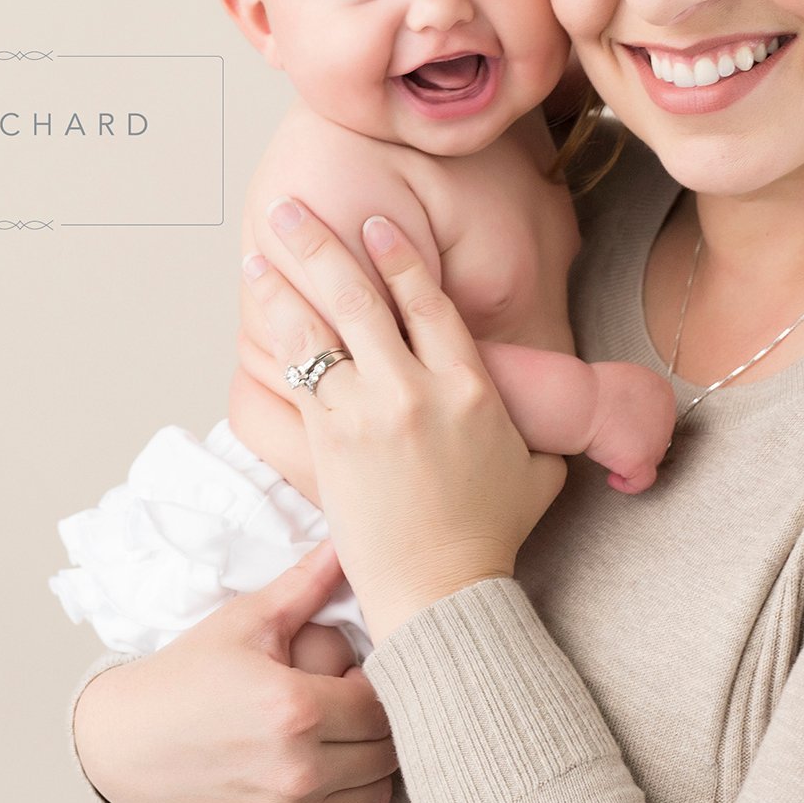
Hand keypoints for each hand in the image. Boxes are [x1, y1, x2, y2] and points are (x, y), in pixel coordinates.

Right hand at [73, 538, 397, 802]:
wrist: (131, 747)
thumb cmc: (188, 678)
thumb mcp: (247, 622)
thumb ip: (307, 584)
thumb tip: (346, 539)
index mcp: (295, 708)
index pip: (382, 701)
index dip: (376, 684)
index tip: (350, 677)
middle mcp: (298, 769)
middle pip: (386, 748)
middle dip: (377, 723)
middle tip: (346, 705)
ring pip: (376, 792)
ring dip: (367, 764)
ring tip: (335, 738)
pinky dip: (344, 802)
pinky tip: (316, 772)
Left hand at [244, 199, 568, 639]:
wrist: (442, 592)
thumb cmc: (489, 535)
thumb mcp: (537, 467)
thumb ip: (533, 424)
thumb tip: (545, 409)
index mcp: (470, 386)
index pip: (428, 302)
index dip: (398, 256)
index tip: (375, 225)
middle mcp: (415, 389)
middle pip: (362, 299)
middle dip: (323, 247)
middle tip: (292, 210)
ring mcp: (368, 415)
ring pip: (319, 332)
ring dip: (285, 286)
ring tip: (258, 253)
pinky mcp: (330, 445)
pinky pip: (299, 378)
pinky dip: (278, 340)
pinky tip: (260, 315)